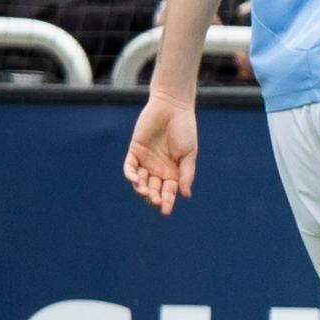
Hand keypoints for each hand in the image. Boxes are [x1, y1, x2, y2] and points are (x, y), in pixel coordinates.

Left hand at [125, 92, 198, 215]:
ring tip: (145, 192)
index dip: (167, 201)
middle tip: (155, 201)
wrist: (172, 108)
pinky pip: (130, 167)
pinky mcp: (135, 151)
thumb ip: (186, 174)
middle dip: (154, 197)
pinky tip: (135, 180)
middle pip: (154, 188)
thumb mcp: (189, 154)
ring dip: (141, 188)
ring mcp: (146, 160)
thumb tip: (185, 195)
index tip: (165, 211)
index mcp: (174, 171)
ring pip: (140, 181)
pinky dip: (131, 175)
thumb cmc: (185, 130)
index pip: (169, 191)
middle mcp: (159, 168)